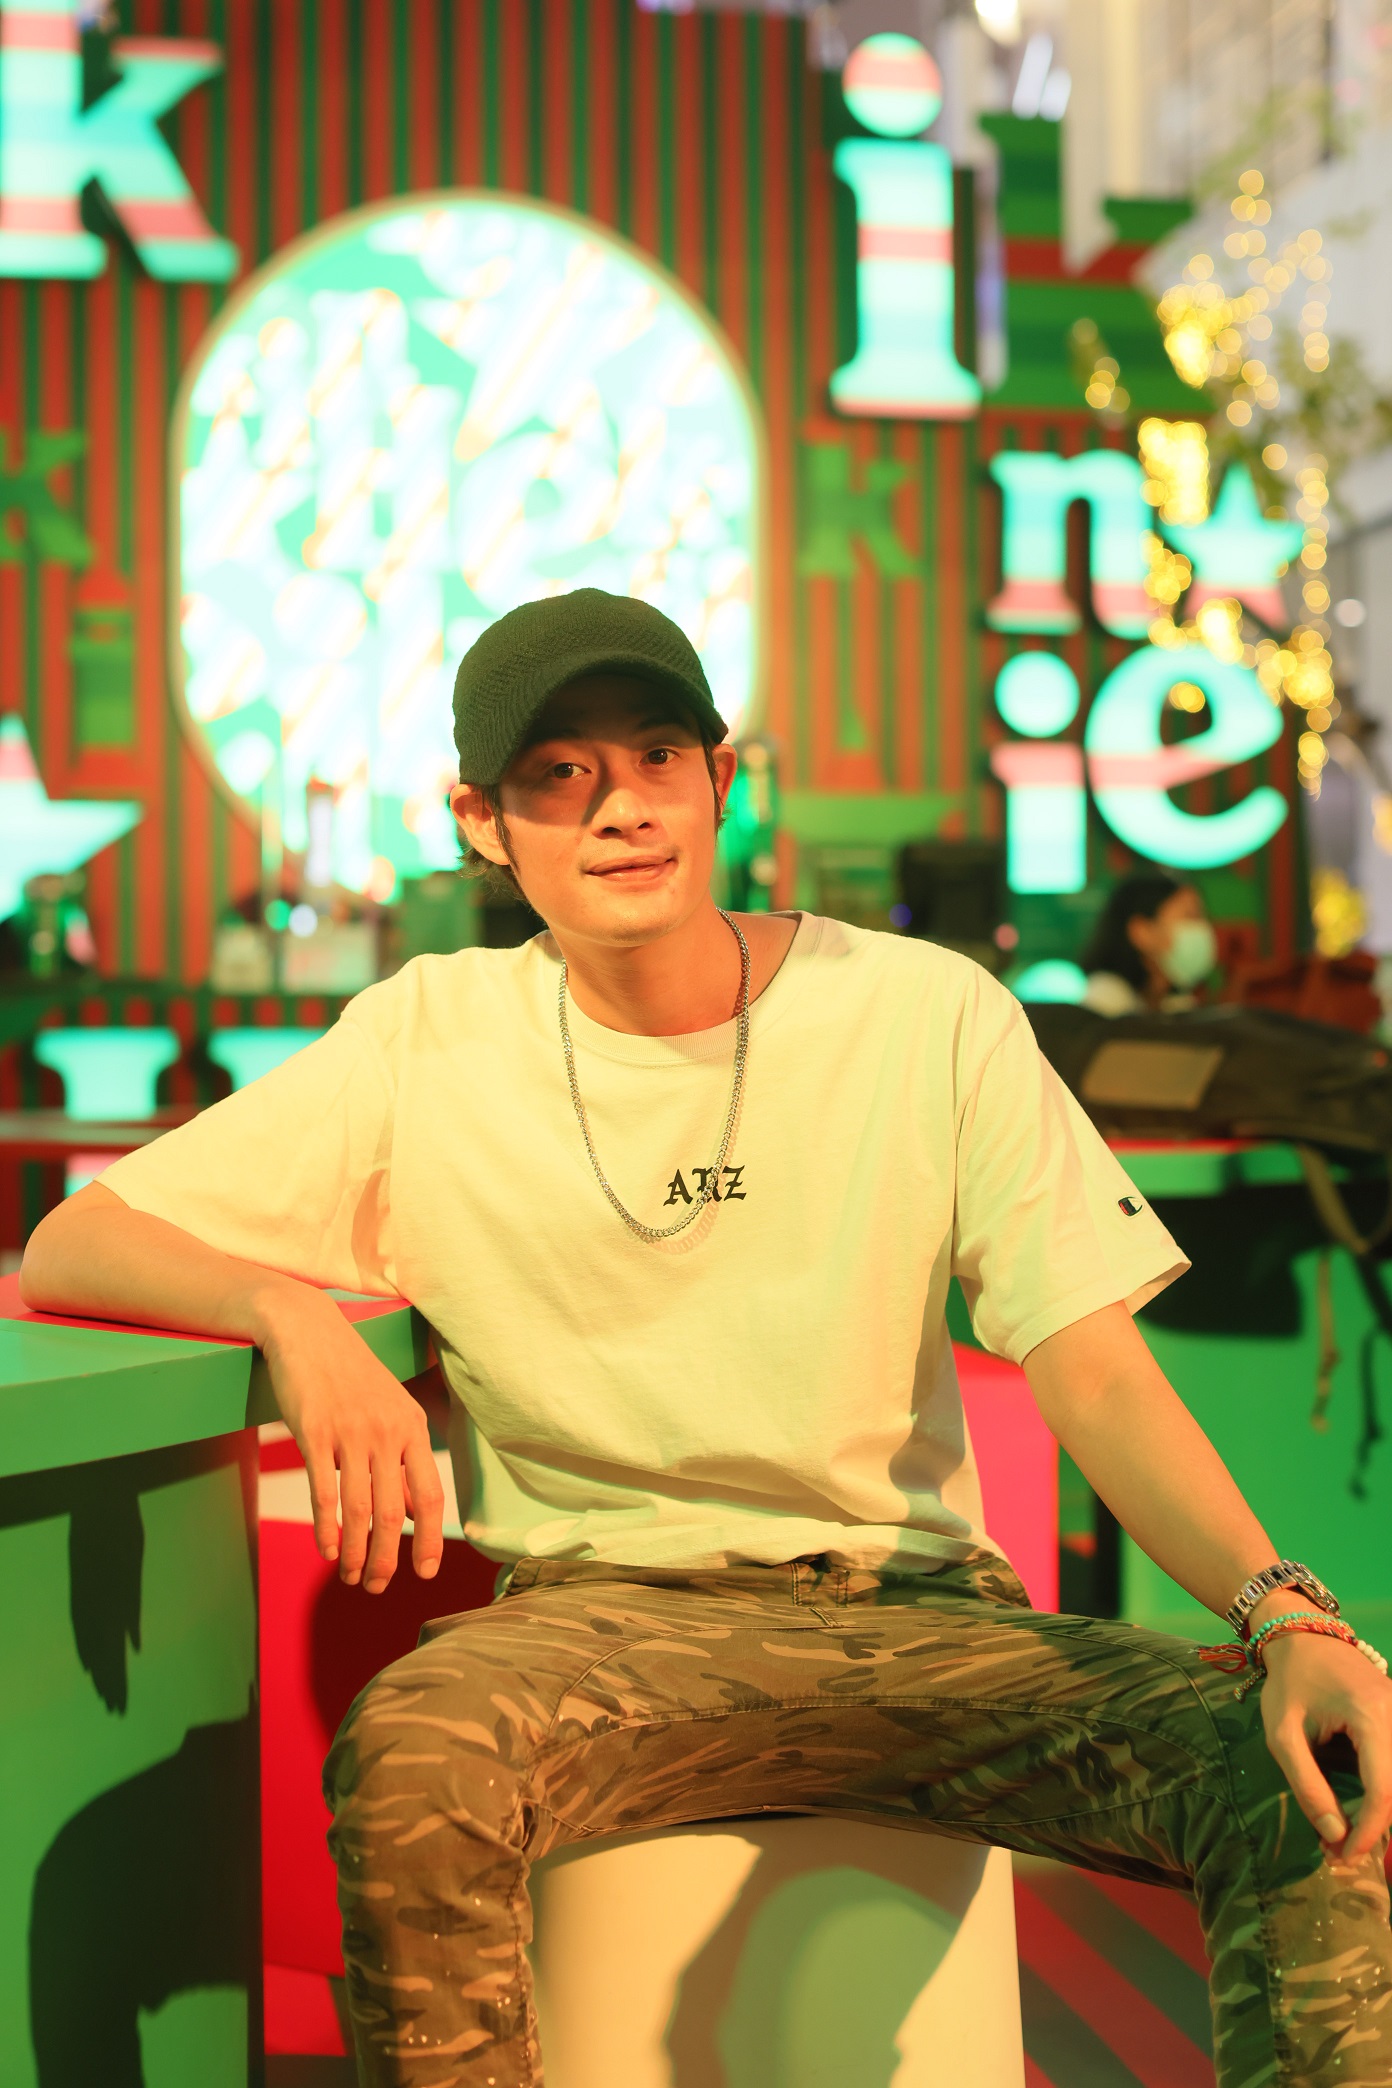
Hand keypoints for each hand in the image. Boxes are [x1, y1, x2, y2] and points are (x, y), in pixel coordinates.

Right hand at [260, 1292, 444, 1594]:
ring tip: (350, 1577)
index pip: (431, 1496)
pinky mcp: (314, 1433)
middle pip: (393, 1514)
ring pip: (359, 1511)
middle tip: (376, 1587)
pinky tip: (327, 1551)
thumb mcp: (389, 1410)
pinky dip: (327, 1528)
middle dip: (387, 1560)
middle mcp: (387, 1432)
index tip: (425, 1573)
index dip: (430, 1539)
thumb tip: (411, 1513)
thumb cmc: (349, 1375)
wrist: (307, 1331)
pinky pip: (324, 1492)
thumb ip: (401, 1459)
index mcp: (412, 1428)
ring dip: (356, 1554)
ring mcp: (351, 1432)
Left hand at [1260, 1629, 1391, 1859]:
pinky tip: (1357, 1810)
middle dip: (1373, 1827)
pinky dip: (1381, 1792)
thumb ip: (1308, 1784)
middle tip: (1338, 1852)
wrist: (1300, 1635)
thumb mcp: (1283, 1734)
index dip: (1369, 1831)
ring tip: (1344, 1835)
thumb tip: (1335, 1834)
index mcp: (1372, 1715)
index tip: (1343, 1856)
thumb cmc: (1288, 1683)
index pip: (1384, 1790)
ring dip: (1379, 1813)